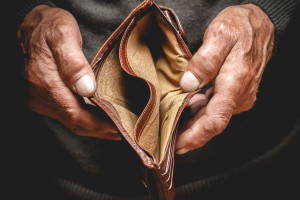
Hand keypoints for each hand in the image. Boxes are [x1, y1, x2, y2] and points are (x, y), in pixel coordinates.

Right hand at [17, 5, 119, 139]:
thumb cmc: (49, 26)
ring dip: (94, 126)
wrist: (32, 26)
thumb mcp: (63, 35)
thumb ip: (73, 63)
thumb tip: (87, 89)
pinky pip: (67, 113)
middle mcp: (41, 95)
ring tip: (116, 126)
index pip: (75, 114)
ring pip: (71, 120)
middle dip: (100, 130)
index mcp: (46, 82)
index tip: (119, 127)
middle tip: (123, 131)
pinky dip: (86, 118)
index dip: (98, 125)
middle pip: (74, 122)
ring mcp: (41, 98)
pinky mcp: (44, 97)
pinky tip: (99, 116)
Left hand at [176, 4, 274, 153]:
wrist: (259, 24)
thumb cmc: (241, 27)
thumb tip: (188, 84)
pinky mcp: (234, 92)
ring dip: (193, 124)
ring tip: (172, 127)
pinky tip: (185, 112)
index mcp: (234, 84)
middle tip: (168, 140)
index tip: (180, 146)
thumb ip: (204, 61)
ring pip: (212, 116)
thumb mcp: (221, 35)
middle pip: (211, 123)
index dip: (196, 137)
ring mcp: (238, 95)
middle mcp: (239, 95)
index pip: (215, 121)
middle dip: (190, 134)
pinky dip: (199, 113)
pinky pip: (215, 108)